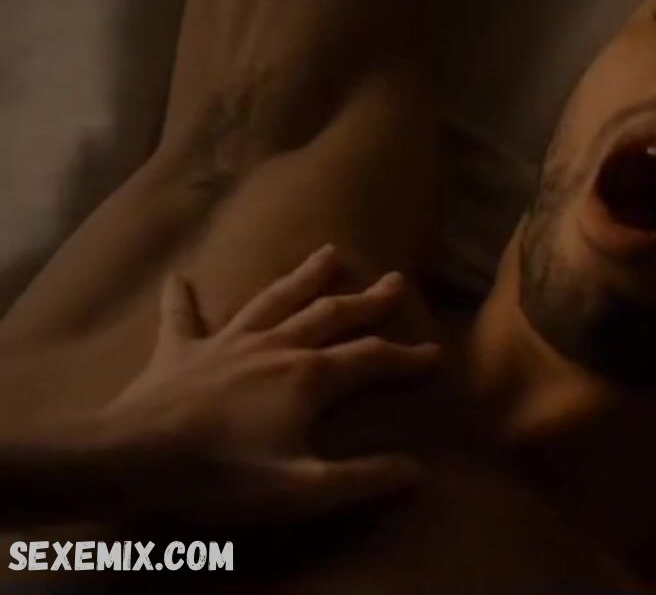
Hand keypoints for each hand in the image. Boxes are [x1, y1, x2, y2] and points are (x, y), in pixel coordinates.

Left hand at [101, 245, 438, 524]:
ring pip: (274, 301)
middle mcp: (275, 346)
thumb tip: (417, 471)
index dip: (408, 358)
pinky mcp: (180, 351)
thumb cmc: (223, 474)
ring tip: (329, 253)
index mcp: (309, 376)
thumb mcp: (305, 488)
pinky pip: (182, 317)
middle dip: (367, 301)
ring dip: (303, 277)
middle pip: (330, 316)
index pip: (372, 360)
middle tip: (396, 281)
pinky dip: (183, 297)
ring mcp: (226, 343)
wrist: (133, 459)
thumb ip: (364, 478)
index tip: (436, 353)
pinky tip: (180, 276)